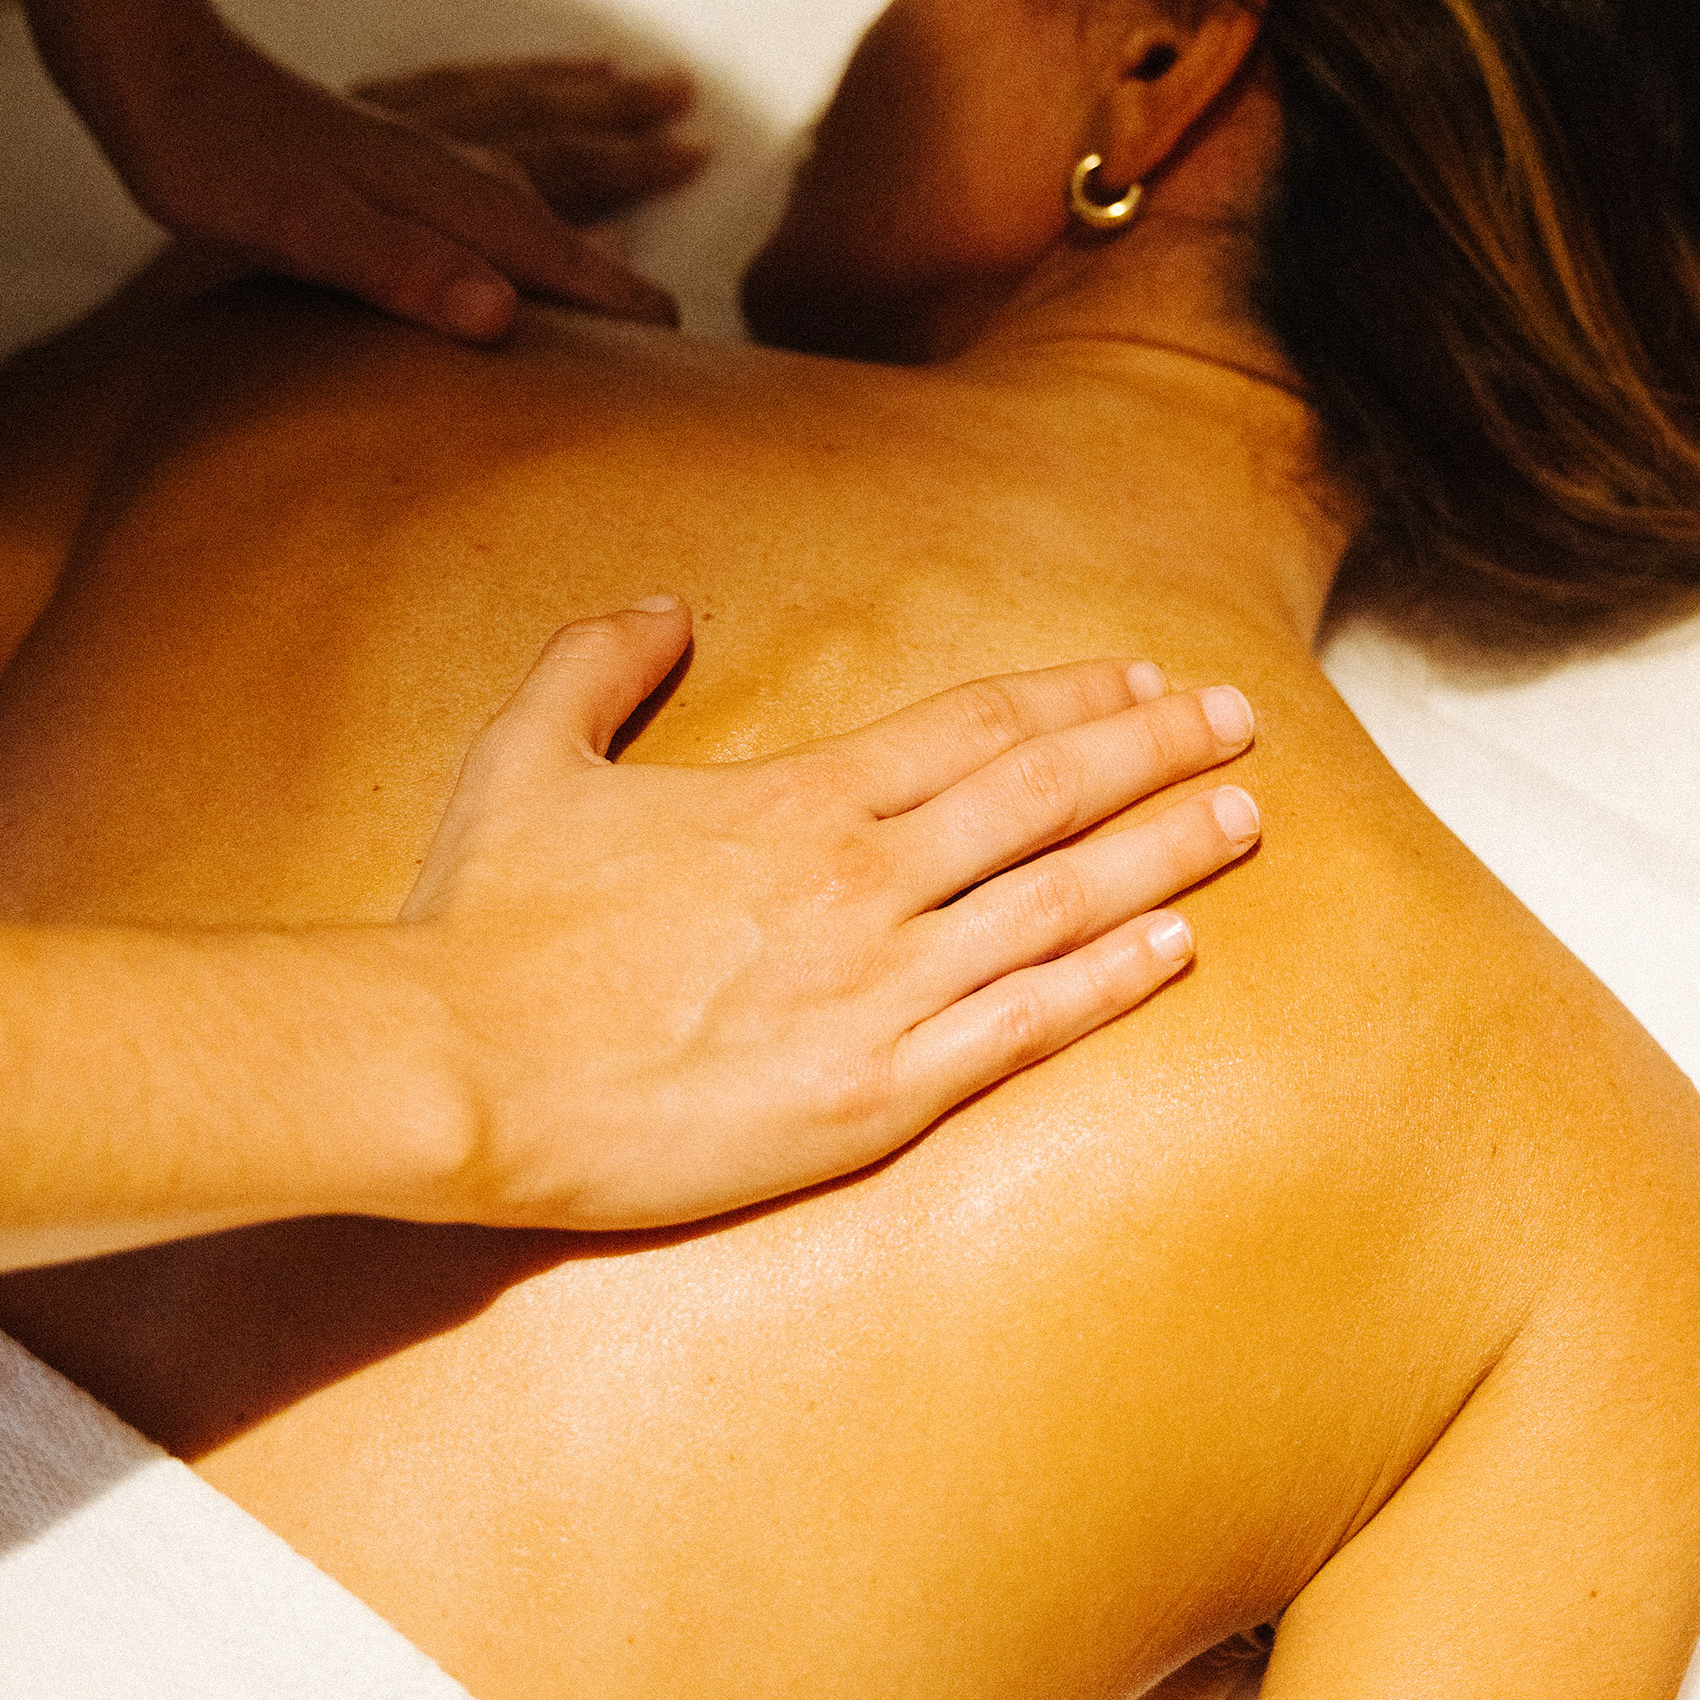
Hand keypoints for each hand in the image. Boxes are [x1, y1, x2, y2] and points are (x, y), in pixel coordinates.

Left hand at [70, 0, 702, 339]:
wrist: (145, 65)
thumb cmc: (216, 162)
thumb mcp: (304, 234)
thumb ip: (405, 272)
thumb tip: (502, 314)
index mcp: (448, 199)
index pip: (562, 256)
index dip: (622, 302)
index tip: (683, 343)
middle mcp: (447, 158)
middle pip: (565, 168)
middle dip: (636, 164)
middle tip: (706, 157)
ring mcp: (410, 133)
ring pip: (527, 124)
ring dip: (591, 113)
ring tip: (646, 91)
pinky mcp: (367, 123)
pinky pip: (477, 105)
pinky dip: (520, 98)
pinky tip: (507, 109)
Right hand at [397, 606, 1262, 1226]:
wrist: (452, 1070)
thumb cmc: (479, 924)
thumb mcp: (522, 756)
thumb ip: (596, 664)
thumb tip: (664, 606)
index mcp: (794, 798)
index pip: (971, 725)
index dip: (1068, 695)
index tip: (1141, 677)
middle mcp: (860, 877)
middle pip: (1045, 791)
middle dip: (1155, 749)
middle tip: (1240, 722)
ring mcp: (876, 987)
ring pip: (1061, 900)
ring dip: (1165, 853)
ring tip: (1246, 819)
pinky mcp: (871, 1094)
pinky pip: (1023, 1027)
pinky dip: (1109, 981)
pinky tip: (1179, 950)